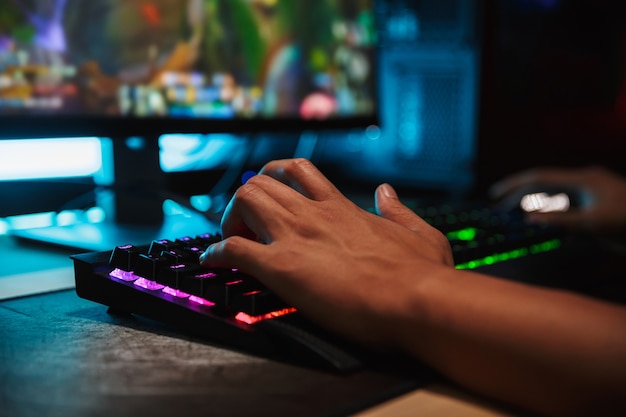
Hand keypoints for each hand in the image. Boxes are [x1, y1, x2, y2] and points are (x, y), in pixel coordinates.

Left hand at [200, 158, 454, 348]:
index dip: (275, 176)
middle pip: (261, 181)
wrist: (416, 300)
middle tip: (247, 223)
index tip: (270, 191)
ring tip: (232, 238)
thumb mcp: (418, 231)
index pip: (298, 172)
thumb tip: (386, 191)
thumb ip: (398, 209)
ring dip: (229, 218)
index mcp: (341, 207)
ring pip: (244, 201)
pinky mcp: (282, 267)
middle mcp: (313, 215)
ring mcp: (296, 237)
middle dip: (245, 198)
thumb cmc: (422, 274)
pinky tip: (212, 261)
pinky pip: (233, 249)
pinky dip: (215, 253)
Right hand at [489, 166, 625, 234]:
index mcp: (582, 179)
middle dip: (520, 193)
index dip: (514, 186)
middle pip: (545, 183)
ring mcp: (592, 188)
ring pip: (555, 192)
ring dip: (534, 202)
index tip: (496, 196)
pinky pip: (567, 201)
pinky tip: (544, 220)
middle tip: (499, 208)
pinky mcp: (597, 200)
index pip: (540, 178)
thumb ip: (561, 221)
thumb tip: (529, 220)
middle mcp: (585, 179)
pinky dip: (550, 209)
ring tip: (515, 213)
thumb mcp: (594, 224)